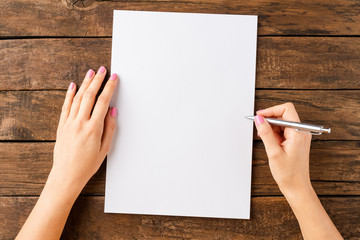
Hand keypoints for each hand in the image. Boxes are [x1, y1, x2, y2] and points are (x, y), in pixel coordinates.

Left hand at [51, 66, 117, 189]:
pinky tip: (73, 86)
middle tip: (103, 69)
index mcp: (93, 128)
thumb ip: (110, 128)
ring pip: (78, 98)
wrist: (67, 175)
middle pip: (90, 95)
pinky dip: (69, 94)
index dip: (109, 87)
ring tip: (91, 73)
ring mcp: (69, 123)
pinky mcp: (61, 125)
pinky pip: (66, 106)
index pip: (103, 102)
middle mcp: (80, 123)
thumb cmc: (87, 164)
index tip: (114, 78)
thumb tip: (113, 111)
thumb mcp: (105, 149)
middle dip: (97, 80)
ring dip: (85, 83)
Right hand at [254, 102, 311, 196]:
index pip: (286, 109)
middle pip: (284, 114)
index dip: (271, 110)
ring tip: (267, 141)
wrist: (296, 187)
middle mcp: (302, 132)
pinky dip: (274, 134)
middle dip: (270, 120)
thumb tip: (259, 119)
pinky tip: (271, 143)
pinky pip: (283, 131)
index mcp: (299, 132)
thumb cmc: (289, 174)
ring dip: (271, 128)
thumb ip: (265, 133)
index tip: (259, 116)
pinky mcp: (296, 140)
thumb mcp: (273, 152)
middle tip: (259, 129)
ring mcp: (299, 136)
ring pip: (282, 123)